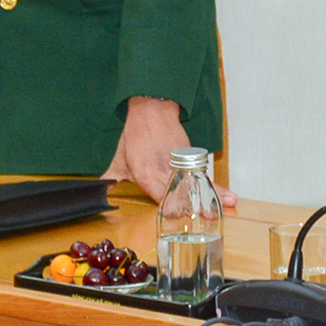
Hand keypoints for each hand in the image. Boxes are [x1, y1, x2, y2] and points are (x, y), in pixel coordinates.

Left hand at [100, 96, 236, 206]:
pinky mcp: (190, 155)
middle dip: (198, 205)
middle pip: (183, 190)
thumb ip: (110, 176)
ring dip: (213, 194)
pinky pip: (201, 174)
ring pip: (197, 182)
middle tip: (212, 216)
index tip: (182, 218)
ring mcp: (180, 161)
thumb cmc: (135, 135)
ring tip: (230, 203)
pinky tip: (227, 195)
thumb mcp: (119, 158)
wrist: (152, 108)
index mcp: (146, 172)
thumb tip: (95, 189)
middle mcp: (165, 168)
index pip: (160, 195)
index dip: (172, 208)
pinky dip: (214, 184)